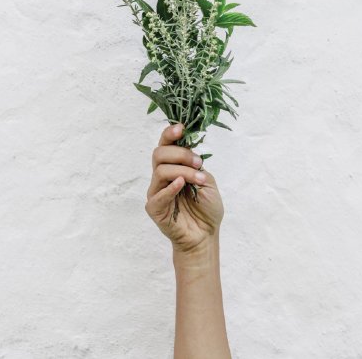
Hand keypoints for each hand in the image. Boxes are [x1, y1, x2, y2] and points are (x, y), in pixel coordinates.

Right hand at [145, 123, 223, 254]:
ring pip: (161, 171)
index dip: (170, 134)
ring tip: (199, 179)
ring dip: (183, 171)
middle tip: (198, 162)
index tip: (181, 128)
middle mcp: (162, 176)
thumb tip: (189, 151)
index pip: (165, 145)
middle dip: (180, 154)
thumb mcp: (207, 181)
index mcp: (174, 166)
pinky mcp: (154, 208)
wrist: (206, 235)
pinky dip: (170, 187)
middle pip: (159, 154)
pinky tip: (181, 184)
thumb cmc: (206, 208)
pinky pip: (158, 194)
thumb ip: (196, 166)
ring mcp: (156, 192)